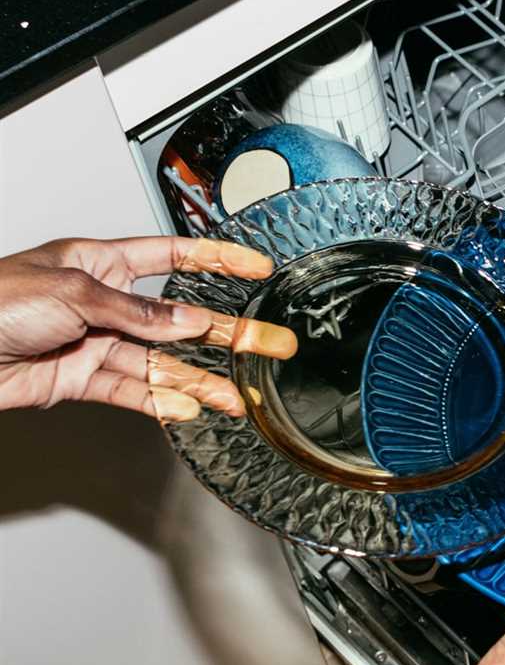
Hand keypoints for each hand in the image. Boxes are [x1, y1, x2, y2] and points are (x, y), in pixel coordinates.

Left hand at [0, 236, 295, 420]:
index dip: (218, 261)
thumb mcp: (74, 291)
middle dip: (229, 334)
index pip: (173, 257)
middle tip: (270, 344)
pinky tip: (188, 407)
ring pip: (161, 365)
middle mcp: (104, 303)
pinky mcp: (82, 378)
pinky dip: (160, 402)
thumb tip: (190, 323)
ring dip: (201, 382)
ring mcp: (96, 343)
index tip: (256, 268)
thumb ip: (139, 312)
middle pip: (180, 321)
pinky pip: (132, 392)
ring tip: (236, 397)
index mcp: (100, 263)